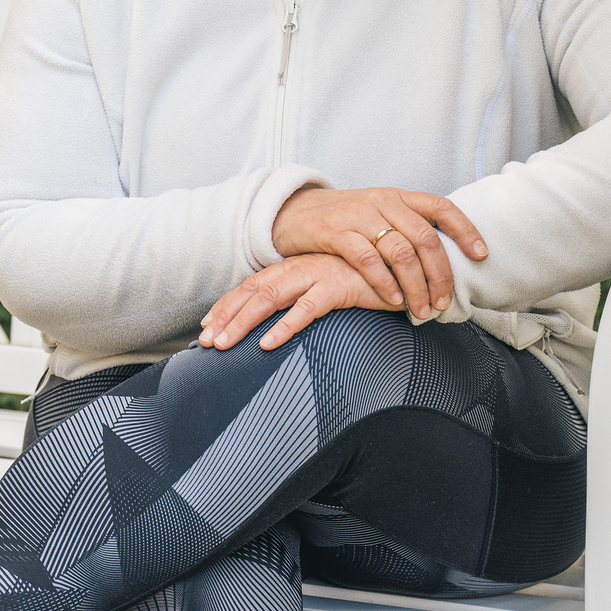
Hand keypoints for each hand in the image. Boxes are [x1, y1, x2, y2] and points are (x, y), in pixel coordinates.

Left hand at [198, 254, 393, 351]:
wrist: (404, 264)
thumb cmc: (366, 280)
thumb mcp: (329, 289)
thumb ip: (306, 300)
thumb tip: (281, 325)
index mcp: (296, 267)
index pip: (252, 286)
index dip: (227, 305)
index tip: (207, 327)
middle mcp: (300, 267)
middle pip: (253, 292)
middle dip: (225, 317)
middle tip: (205, 342)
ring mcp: (318, 274)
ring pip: (270, 298)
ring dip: (243, 323)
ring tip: (224, 345)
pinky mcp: (339, 286)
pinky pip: (307, 308)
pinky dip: (285, 326)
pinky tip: (269, 343)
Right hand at [271, 186, 486, 320]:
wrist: (294, 212)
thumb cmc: (344, 220)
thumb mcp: (379, 214)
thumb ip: (407, 229)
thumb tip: (445, 260)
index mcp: (398, 197)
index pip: (440, 207)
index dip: (465, 230)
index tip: (481, 255)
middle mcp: (382, 202)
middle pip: (425, 238)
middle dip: (440, 274)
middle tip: (444, 303)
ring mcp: (359, 216)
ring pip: (400, 252)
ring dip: (416, 286)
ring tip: (421, 310)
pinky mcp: (336, 232)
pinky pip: (367, 260)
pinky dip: (385, 283)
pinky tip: (394, 300)